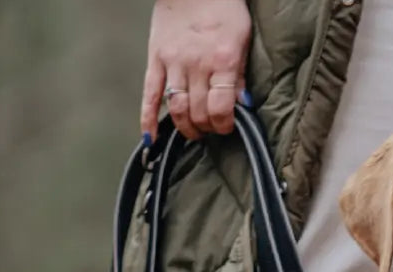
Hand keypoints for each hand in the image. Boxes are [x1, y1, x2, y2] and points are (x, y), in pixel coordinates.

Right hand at [142, 0, 252, 142]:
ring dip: (185, 128)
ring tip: (193, 132)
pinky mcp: (156, 59)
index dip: (224, 125)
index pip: (221, 109)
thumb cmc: (222, 9)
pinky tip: (150, 138)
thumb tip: (244, 105)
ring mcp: (173, 63)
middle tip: (211, 129)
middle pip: (198, 113)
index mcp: (223, 61)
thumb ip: (241, 75)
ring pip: (177, 108)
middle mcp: (196, 65)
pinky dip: (148, 118)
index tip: (227, 127)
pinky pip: (150, 94)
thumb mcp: (242, 39)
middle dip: (207, 128)